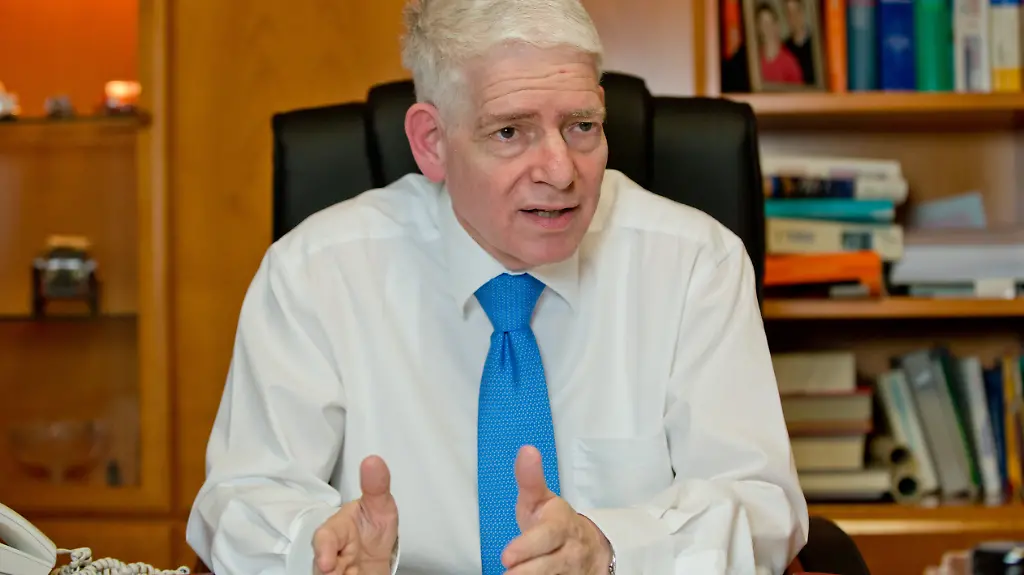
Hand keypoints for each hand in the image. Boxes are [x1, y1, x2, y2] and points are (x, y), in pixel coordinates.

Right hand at [313, 455, 398, 574]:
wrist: (376, 556)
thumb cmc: (372, 527)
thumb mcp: (381, 506)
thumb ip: (376, 486)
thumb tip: (373, 460)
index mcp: (336, 530)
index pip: (324, 537)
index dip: (323, 549)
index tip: (326, 564)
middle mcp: (329, 553)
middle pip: (320, 566)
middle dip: (327, 572)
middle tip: (332, 572)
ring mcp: (333, 570)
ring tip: (354, 574)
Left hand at [501, 446, 612, 573]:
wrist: (591, 548)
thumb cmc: (556, 522)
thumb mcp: (543, 499)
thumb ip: (531, 480)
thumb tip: (526, 451)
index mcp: (561, 526)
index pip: (547, 537)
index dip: (527, 547)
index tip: (507, 555)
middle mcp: (569, 552)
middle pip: (549, 565)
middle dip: (527, 571)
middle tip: (506, 572)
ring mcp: (571, 572)